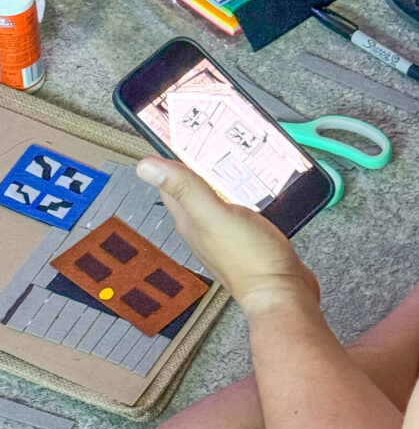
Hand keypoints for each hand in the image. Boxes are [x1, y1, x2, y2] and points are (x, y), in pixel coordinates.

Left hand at [137, 157, 319, 313]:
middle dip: (202, 163)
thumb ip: (185, 189)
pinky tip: (257, 185)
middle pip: (194, 186)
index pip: (170, 182)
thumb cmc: (251, 261)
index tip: (181, 135)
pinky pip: (241, 206)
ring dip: (226, 176)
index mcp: (189, 220)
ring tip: (236, 157)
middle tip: (213, 140)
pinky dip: (246, 191)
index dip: (171, 157)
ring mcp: (225, 232)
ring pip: (219, 195)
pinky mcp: (248, 236)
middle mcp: (203, 226)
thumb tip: (146, 166)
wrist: (283, 294)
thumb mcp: (215, 216)